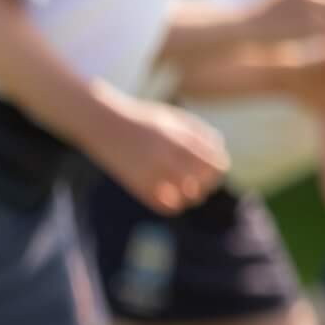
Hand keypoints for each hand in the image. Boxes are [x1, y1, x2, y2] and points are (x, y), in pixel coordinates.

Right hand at [94, 95, 229, 214]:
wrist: (104, 124)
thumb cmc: (144, 119)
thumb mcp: (176, 118)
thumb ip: (201, 134)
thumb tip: (220, 153)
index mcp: (181, 140)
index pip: (216, 165)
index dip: (218, 170)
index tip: (210, 169)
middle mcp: (169, 158)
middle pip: (204, 184)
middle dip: (206, 185)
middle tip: (199, 182)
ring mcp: (152, 174)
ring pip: (186, 199)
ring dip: (190, 197)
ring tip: (185, 190)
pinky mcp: (138, 186)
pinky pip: (165, 206)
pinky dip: (172, 205)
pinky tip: (169, 196)